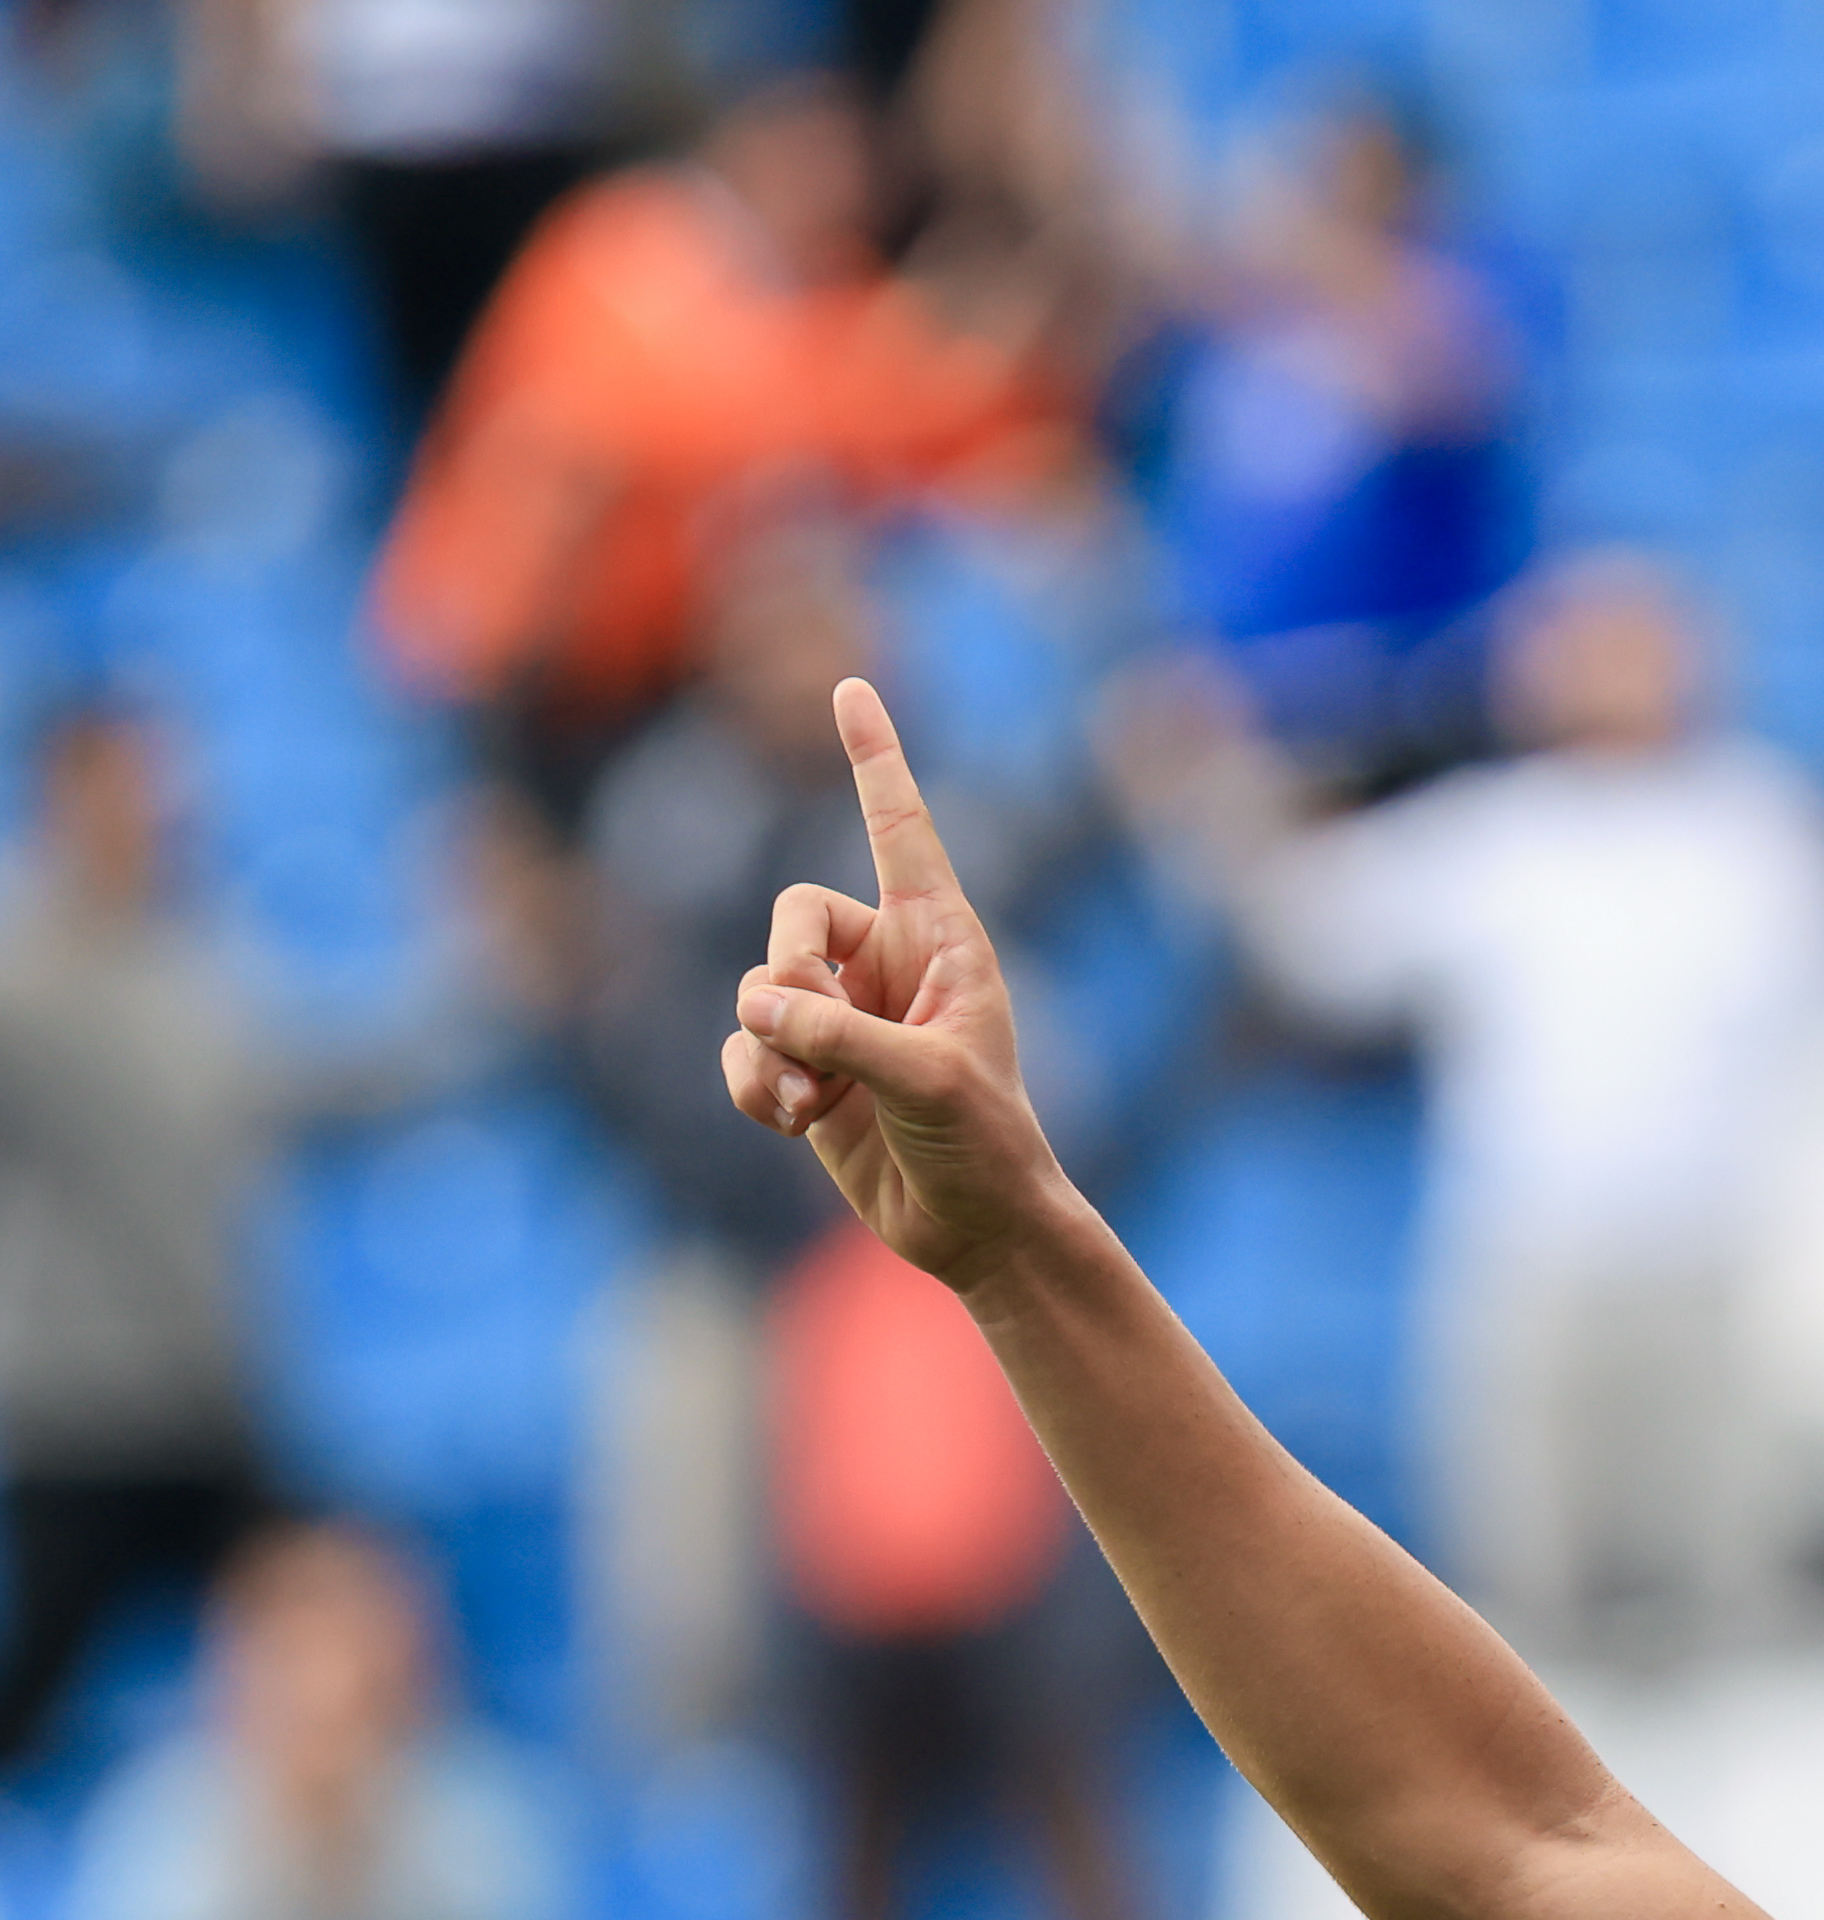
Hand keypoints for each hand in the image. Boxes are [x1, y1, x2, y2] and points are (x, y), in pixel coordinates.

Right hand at [723, 680, 1071, 1291]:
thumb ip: (839, 1033)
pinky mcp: (808, 1073)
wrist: (978, 1230)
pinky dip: (754, 1086)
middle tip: (814, 1040)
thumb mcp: (926, 1078)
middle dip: (787, 976)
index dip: (875, 759)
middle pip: (792, 914)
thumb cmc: (984, 1143)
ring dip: (772, 1051)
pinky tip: (792, 1124)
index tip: (854, 689)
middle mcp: (886, 964)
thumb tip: (754, 1007)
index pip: (899, 827)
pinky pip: (743, 1051)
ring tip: (814, 1106)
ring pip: (758, 991)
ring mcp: (843, 1019)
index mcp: (939, 938)